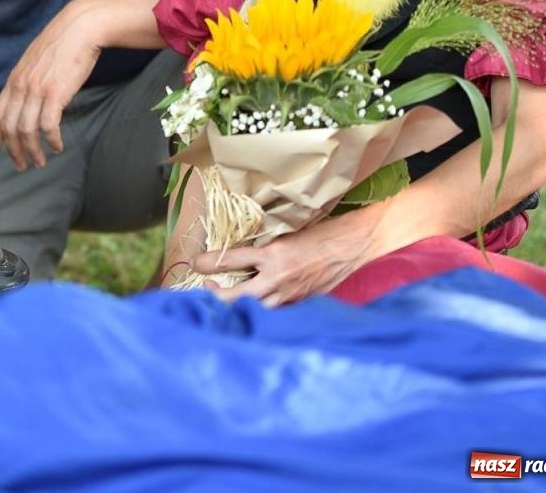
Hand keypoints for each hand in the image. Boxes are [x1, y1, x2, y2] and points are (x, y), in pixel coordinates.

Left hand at [0, 1, 101, 170]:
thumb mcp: (37, 61)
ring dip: (32, 150)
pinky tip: (57, 146)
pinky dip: (52, 140)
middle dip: (13, 151)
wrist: (81, 27)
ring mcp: (37, 90)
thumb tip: (29, 98)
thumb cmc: (64, 43)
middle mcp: (21, 86)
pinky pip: (48, 126)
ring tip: (40, 161)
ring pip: (26, 130)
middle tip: (21, 165)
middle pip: (9, 127)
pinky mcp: (55, 93)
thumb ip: (29, 80)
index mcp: (15, 79)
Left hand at [194, 204, 385, 306]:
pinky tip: (252, 305)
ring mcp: (288, 295)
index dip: (208, 263)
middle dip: (215, 295)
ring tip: (225, 298)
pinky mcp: (299, 304)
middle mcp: (277, 278)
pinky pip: (272, 312)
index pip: (230, 260)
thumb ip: (261, 247)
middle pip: (234, 296)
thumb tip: (234, 254)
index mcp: (272, 255)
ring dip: (235, 305)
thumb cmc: (318, 234)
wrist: (350, 246)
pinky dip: (259, 309)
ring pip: (252, 309)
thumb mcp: (284, 233)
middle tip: (206, 287)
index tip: (194, 263)